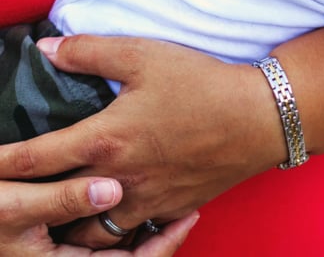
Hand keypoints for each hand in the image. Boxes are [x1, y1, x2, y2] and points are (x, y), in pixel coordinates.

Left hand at [0, 35, 283, 248]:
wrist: (259, 117)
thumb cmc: (202, 84)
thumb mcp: (145, 54)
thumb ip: (90, 51)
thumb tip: (46, 49)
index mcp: (106, 140)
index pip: (35, 160)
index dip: (1, 163)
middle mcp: (119, 179)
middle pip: (55, 210)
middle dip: (28, 207)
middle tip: (18, 198)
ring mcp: (147, 200)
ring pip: (91, 233)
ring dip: (70, 225)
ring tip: (64, 212)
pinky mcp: (172, 207)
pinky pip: (132, 234)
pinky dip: (115, 230)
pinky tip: (117, 211)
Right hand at [0, 176, 196, 255]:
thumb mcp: (15, 206)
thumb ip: (62, 200)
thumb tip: (113, 191)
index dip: (164, 245)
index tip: (188, 219)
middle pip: (131, 255)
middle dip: (162, 234)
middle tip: (188, 204)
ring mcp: (69, 250)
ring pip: (119, 244)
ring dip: (143, 224)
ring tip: (169, 197)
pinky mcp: (65, 237)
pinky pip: (103, 233)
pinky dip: (123, 217)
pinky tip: (134, 195)